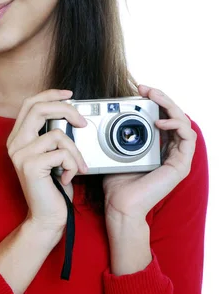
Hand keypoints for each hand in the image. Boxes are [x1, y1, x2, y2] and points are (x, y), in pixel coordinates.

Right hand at [6, 89, 87, 231]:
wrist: (47, 217)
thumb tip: (71, 115)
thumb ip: (52, 135)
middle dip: (66, 110)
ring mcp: (20, 154)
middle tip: (82, 123)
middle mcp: (15, 144)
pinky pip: (62, 153)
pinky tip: (68, 177)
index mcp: (18, 138)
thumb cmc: (53, 188)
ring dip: (74, 152)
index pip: (30, 104)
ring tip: (75, 167)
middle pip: (39, 109)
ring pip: (58, 135)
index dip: (50, 94)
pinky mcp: (30, 166)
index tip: (69, 94)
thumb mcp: (51, 155)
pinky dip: (72, 165)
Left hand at [102, 84, 197, 227]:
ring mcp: (177, 157)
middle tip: (146, 88)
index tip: (139, 90)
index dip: (154, 100)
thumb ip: (117, 135)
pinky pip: (188, 137)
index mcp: (157, 146)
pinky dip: (176, 124)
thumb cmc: (117, 182)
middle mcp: (169, 149)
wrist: (120, 205)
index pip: (162, 116)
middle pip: (174, 115)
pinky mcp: (181, 165)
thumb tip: (106, 116)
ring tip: (154, 97)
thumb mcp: (115, 151)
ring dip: (170, 105)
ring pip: (183, 122)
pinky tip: (161, 122)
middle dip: (161, 97)